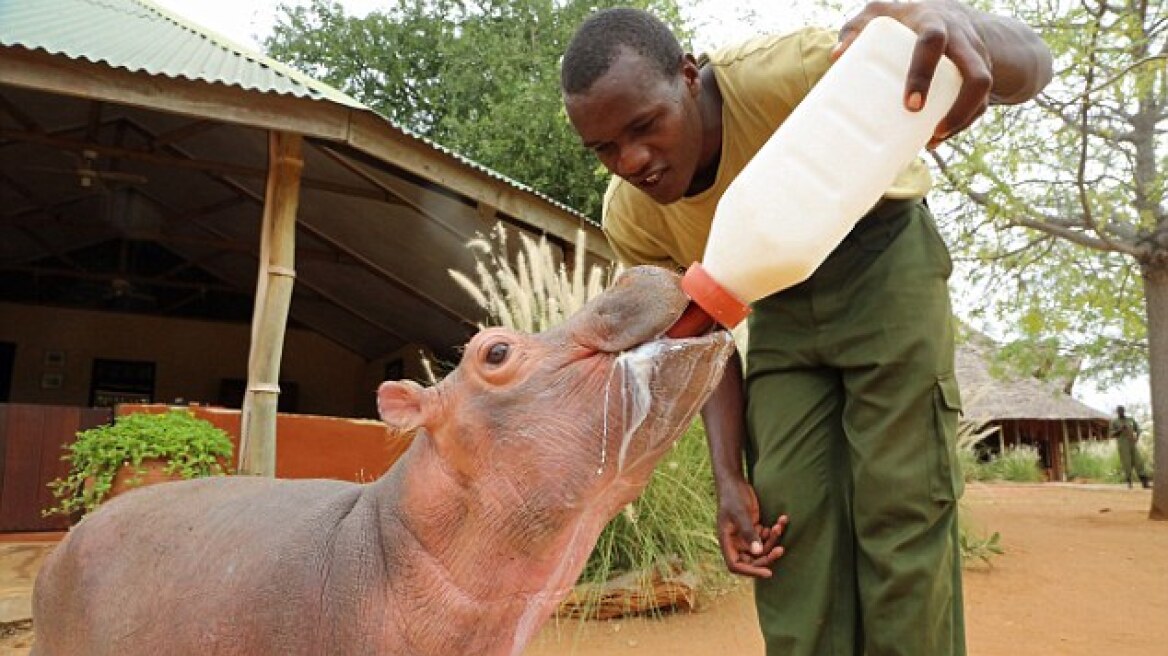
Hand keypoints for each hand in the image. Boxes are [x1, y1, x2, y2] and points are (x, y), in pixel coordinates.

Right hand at [716, 479, 786, 577]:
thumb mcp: (740, 514)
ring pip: (762, 548)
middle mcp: (735, 542)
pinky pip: (766, 537)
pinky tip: (780, 521)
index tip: (768, 572)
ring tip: (779, 526)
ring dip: (773, 540)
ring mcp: (745, 536)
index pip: (736, 565)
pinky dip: (774, 531)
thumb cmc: (733, 497)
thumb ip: (748, 533)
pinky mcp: (753, 528)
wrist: (734, 481)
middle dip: (767, 556)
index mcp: (727, 541)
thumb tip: (758, 552)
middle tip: (780, 549)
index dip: (751, 571)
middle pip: (752, 560)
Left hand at [834, 0, 992, 147]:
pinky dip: (962, 121)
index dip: (923, 74)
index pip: (932, 43)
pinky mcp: (982, 69)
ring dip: (963, 118)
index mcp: (931, 21)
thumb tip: (837, 55)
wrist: (948, 11)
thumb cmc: (903, 19)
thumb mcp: (879, 15)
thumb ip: (856, 28)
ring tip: (934, 138)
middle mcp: (960, 37)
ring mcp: (975, 54)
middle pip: (975, 73)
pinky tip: (938, 137)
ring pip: (983, 90)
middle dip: (958, 107)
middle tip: (932, 131)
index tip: (912, 105)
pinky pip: (982, 100)